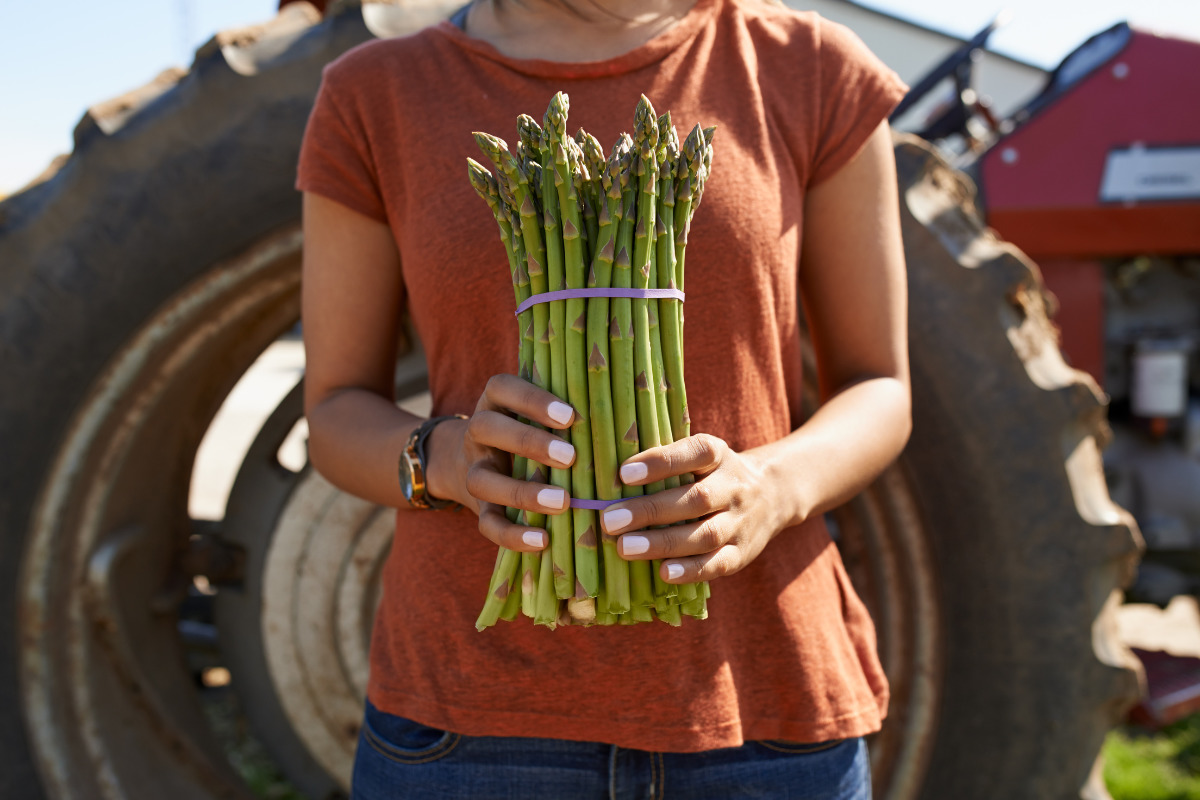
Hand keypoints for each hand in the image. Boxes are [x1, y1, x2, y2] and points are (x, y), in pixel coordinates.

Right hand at [425, 374, 577, 552]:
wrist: (472, 462)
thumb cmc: (531, 430)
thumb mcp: (540, 413)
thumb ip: (567, 411)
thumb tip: (622, 409)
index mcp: (496, 402)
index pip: (502, 387)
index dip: (532, 400)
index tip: (569, 416)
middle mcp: (479, 434)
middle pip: (486, 427)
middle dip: (528, 442)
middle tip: (570, 457)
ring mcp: (475, 471)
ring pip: (481, 480)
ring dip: (521, 492)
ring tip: (563, 502)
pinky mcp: (479, 508)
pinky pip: (487, 523)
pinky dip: (512, 534)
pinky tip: (543, 540)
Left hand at [598, 434, 788, 583]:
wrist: (773, 494)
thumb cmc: (712, 473)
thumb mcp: (700, 454)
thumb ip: (665, 460)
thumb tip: (609, 473)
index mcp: (719, 455)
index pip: (695, 453)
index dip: (661, 462)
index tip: (623, 473)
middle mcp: (733, 487)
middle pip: (695, 500)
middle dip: (650, 511)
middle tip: (609, 519)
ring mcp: (739, 522)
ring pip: (704, 535)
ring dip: (663, 543)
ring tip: (625, 547)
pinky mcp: (742, 553)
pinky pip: (718, 564)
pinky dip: (691, 570)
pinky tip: (663, 573)